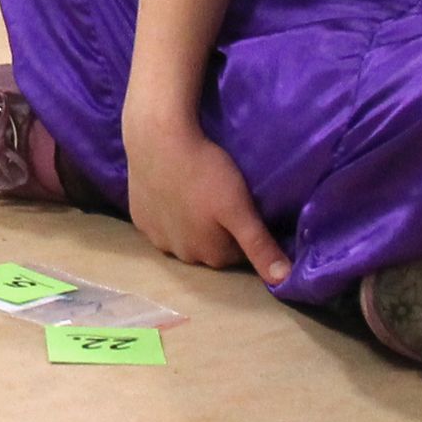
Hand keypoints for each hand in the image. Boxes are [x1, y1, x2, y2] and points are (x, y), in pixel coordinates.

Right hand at [123, 116, 291, 282]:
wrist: (158, 140)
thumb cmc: (205, 172)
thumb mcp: (240, 209)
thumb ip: (260, 246)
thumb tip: (283, 281)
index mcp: (210, 256)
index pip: (237, 255)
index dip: (241, 232)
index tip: (241, 209)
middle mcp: (181, 255)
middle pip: (208, 249)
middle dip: (216, 231)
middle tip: (219, 198)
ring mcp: (156, 238)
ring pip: (182, 238)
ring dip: (190, 224)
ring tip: (195, 193)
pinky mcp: (138, 218)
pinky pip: (160, 224)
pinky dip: (167, 213)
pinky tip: (172, 192)